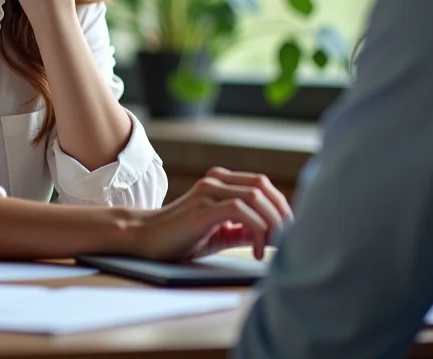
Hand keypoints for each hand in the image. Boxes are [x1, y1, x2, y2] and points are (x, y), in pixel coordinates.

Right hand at [129, 168, 292, 261]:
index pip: (261, 185)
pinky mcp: (202, 209)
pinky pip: (240, 211)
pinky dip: (257, 230)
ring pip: (255, 197)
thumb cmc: (180, 238)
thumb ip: (243, 230)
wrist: (143, 240)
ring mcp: (207, 192)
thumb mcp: (219, 233)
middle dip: (281, 213)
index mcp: (220, 182)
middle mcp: (215, 181)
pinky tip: (257, 251)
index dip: (280, 205)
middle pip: (263, 187)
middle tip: (289, 238)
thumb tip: (275, 236)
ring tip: (275, 246)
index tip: (289, 230)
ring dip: (272, 222)